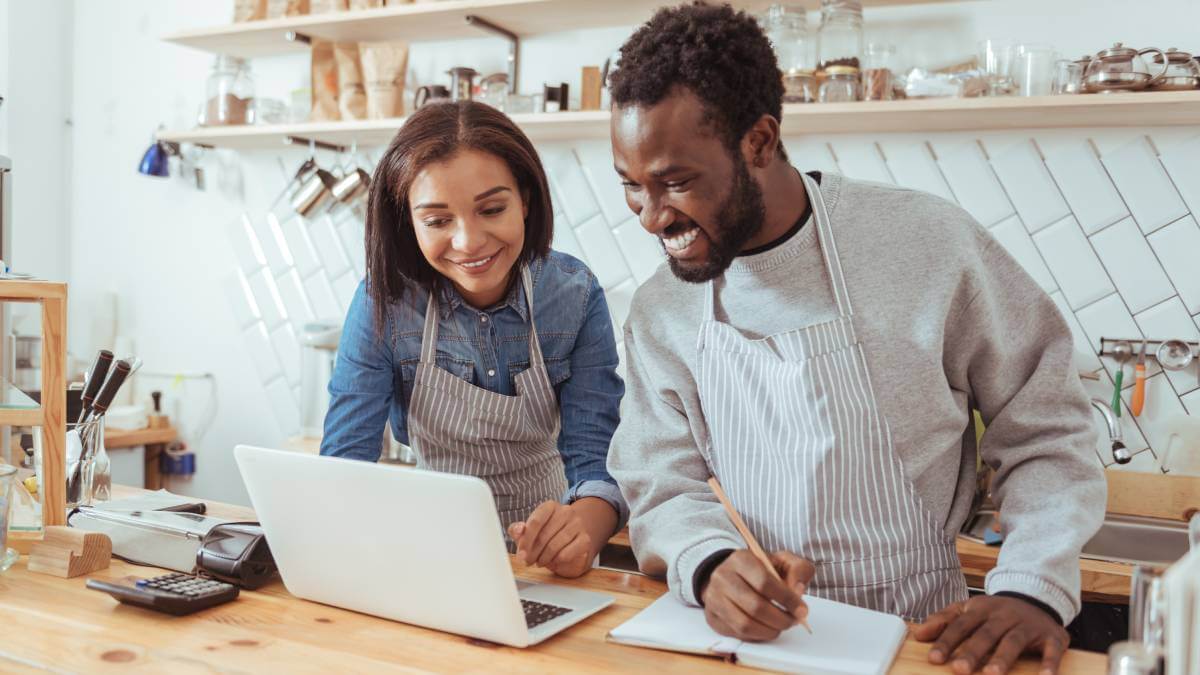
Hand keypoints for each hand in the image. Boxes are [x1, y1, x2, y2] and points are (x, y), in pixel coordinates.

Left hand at [507, 498, 615, 577]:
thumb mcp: (531, 531)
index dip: (526, 540)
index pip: (535, 522)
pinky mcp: (585, 539)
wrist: (575, 541)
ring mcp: (577, 524)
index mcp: (550, 506)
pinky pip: (566, 553)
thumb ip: (518, 530)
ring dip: (543, 558)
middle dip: (533, 553)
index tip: (521, 554)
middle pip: (544, 536)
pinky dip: (556, 561)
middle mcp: (565, 512)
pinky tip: (553, 561)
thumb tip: (518, 530)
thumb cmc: (549, 535)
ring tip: (539, 562)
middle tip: (528, 561)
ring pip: (554, 546)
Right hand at [699, 550, 814, 641]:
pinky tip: (766, 628)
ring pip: (745, 624)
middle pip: (755, 606)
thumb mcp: (782, 561)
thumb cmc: (760, 570)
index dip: (787, 599)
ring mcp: (714, 598)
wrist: (730, 575)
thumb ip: (798, 569)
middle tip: (793, 621)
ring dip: (770, 630)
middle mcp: (722, 577)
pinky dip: (757, 635)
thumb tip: (798, 590)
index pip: (764, 582)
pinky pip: (737, 633)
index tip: (802, 610)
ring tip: (781, 626)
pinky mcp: (712, 616)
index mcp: (741, 559)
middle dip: (781, 619)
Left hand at [913, 595, 1068, 674]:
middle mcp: (1004, 616)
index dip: (947, 641)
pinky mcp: (1051, 636)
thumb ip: (943, 621)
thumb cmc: (996, 613)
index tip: (934, 659)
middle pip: (986, 634)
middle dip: (972, 652)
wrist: (1037, 599)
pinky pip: (1051, 650)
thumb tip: (919, 635)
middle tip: (959, 670)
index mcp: (981, 609)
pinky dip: (1049, 663)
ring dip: (1003, 657)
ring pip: (1014, 640)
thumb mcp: (969, 610)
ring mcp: (1028, 625)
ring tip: (991, 673)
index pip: (961, 625)